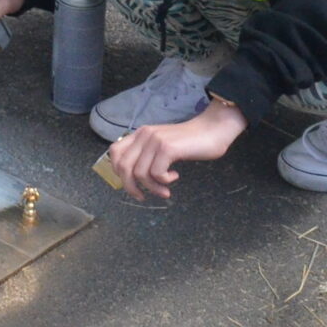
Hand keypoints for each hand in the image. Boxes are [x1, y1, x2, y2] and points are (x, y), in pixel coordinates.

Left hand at [104, 101, 246, 201]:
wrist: (212, 130)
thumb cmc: (189, 142)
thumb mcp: (162, 146)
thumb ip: (147, 155)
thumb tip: (133, 177)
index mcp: (140, 134)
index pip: (115, 152)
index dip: (118, 171)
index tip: (132, 183)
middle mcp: (144, 135)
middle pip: (123, 166)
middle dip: (131, 187)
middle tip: (143, 196)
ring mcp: (155, 140)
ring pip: (139, 174)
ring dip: (152, 188)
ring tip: (165, 191)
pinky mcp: (167, 148)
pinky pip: (156, 174)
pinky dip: (164, 181)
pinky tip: (175, 176)